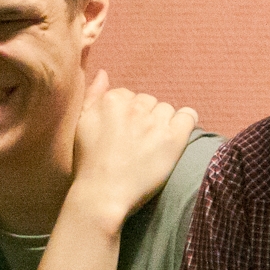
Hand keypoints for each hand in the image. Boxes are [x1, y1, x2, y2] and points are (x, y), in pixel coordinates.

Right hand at [67, 71, 199, 229]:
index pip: (128, 96)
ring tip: (152, 145)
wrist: (102, 195)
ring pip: (166, 109)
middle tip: (137, 142)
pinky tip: (176, 134)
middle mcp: (134, 107)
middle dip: (145, 118)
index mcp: (111, 100)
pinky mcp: (173, 139)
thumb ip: (93, 94)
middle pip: (148, 101)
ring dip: (162, 123)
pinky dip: (185, 121)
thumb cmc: (88, 163)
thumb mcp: (82, 123)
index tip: (124, 133)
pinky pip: (188, 116)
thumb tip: (104, 73)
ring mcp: (154, 123)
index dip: (127, 115)